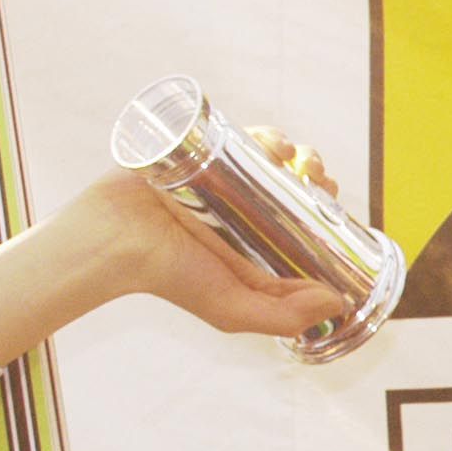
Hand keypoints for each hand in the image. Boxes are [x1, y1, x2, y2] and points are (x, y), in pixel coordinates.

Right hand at [0, 128, 348, 368]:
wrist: (114, 238)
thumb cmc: (169, 277)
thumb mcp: (231, 310)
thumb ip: (283, 316)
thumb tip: (337, 300)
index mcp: (261, 245)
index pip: (310, 224)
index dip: (332, 212)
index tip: (337, 206)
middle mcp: (248, 211)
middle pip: (299, 183)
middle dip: (318, 175)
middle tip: (317, 179)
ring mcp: (226, 179)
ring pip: (277, 156)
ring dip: (298, 151)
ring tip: (295, 159)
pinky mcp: (204, 153)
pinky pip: (244, 134)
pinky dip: (266, 134)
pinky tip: (276, 143)